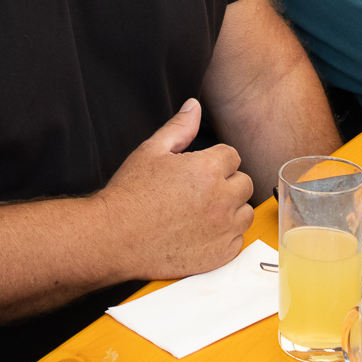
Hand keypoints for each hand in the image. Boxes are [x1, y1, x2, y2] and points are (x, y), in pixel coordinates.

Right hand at [96, 99, 253, 282]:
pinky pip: (238, 240)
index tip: (199, 170)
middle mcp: (221, 199)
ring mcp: (223, 229)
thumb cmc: (130, 194)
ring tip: (203, 211)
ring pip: (245, 212)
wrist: (116, 237)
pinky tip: (202, 232)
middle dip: (226, 183)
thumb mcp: (151, 151)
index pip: (232, 156)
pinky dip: (225, 236)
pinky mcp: (220, 255)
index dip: (215, 160)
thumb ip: (179, 127)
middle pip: (244, 183)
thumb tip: (194, 106)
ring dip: (230, 209)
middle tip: (200, 190)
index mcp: (207, 169)